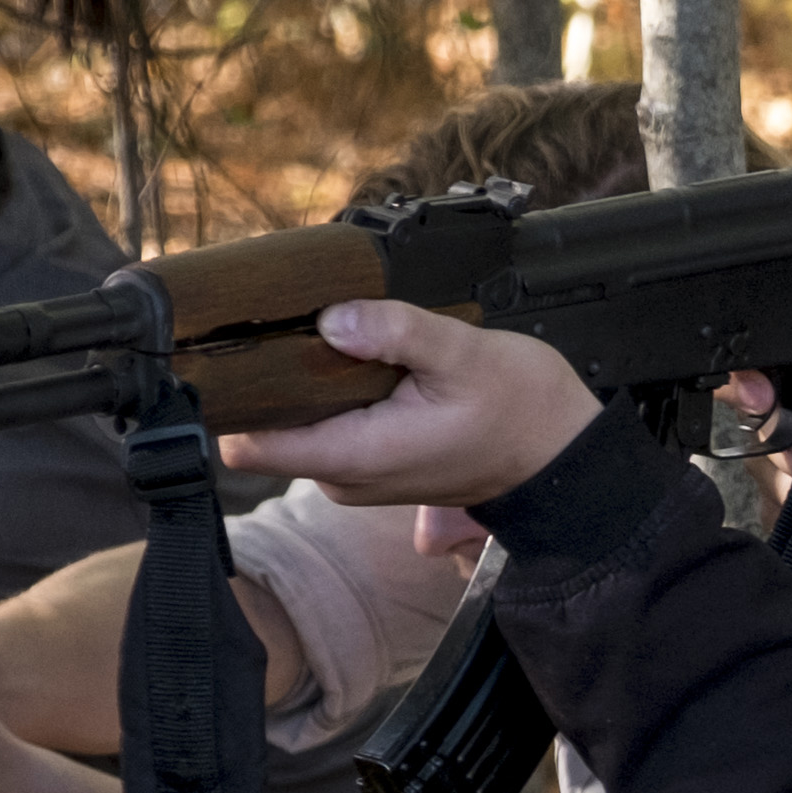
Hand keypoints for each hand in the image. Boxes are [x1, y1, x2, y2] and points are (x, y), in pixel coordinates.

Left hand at [218, 300, 602, 507]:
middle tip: (292, 322)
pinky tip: (354, 359)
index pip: (248, 443)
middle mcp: (344, 475)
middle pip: (263, 426)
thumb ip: (395, 332)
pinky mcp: (368, 464)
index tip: (233, 349)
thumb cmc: (521, 410)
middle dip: (267, 377)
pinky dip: (326, 394)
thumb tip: (331, 317)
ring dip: (300, 383)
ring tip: (331, 336)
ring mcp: (354, 474)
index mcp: (356, 454)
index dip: (231, 397)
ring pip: (292, 425)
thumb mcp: (464, 354)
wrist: (560, 454)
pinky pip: (321, 428)